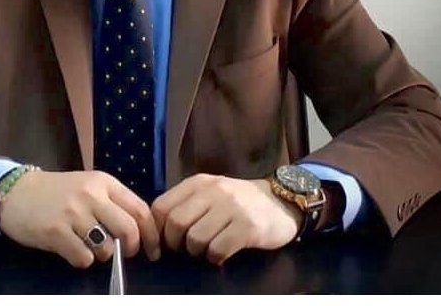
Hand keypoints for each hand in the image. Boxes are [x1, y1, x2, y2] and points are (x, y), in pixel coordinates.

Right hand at [0, 169, 161, 267]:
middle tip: (124, 253)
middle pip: (129, 229)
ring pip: (107, 248)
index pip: (140, 210)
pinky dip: (82, 260)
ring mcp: (72, 213)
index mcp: (104, 182)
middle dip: (131, 248)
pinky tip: (72, 250)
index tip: (153, 250)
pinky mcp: (55, 231)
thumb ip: (112, 203)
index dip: (151, 235)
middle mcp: (91, 195)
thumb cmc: (56, 192)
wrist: (16, 192)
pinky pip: (83, 258)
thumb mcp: (88, 187)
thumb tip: (140, 230)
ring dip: (103, 255)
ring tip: (90, 247)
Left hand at [151, 173, 300, 265]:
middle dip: (176, 244)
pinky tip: (222, 254)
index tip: (164, 243)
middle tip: (186, 249)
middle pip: (176, 223)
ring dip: (197, 252)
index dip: (157, 230)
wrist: (282, 201)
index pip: (161, 206)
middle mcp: (214, 191)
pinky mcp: (248, 227)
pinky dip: (215, 258)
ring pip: (195, 239)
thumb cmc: (239, 202)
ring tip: (208, 249)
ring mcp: (232, 208)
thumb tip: (158, 230)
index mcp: (199, 183)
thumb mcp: (211, 193)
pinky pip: (218, 250)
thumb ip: (186, 204)